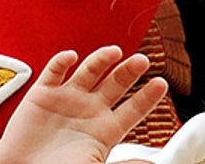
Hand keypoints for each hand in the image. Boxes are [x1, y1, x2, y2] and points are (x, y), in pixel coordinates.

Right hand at [0, 46, 166, 163]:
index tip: (162, 83)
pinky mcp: (43, 93)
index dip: (147, 96)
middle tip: (143, 60)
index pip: (133, 109)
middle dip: (130, 72)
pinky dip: (62, 61)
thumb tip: (152, 163)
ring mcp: (67, 99)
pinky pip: (55, 70)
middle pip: (116, 84)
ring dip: (102, 59)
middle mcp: (89, 111)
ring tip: (114, 52)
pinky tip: (72, 57)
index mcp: (105, 131)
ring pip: (90, 71)